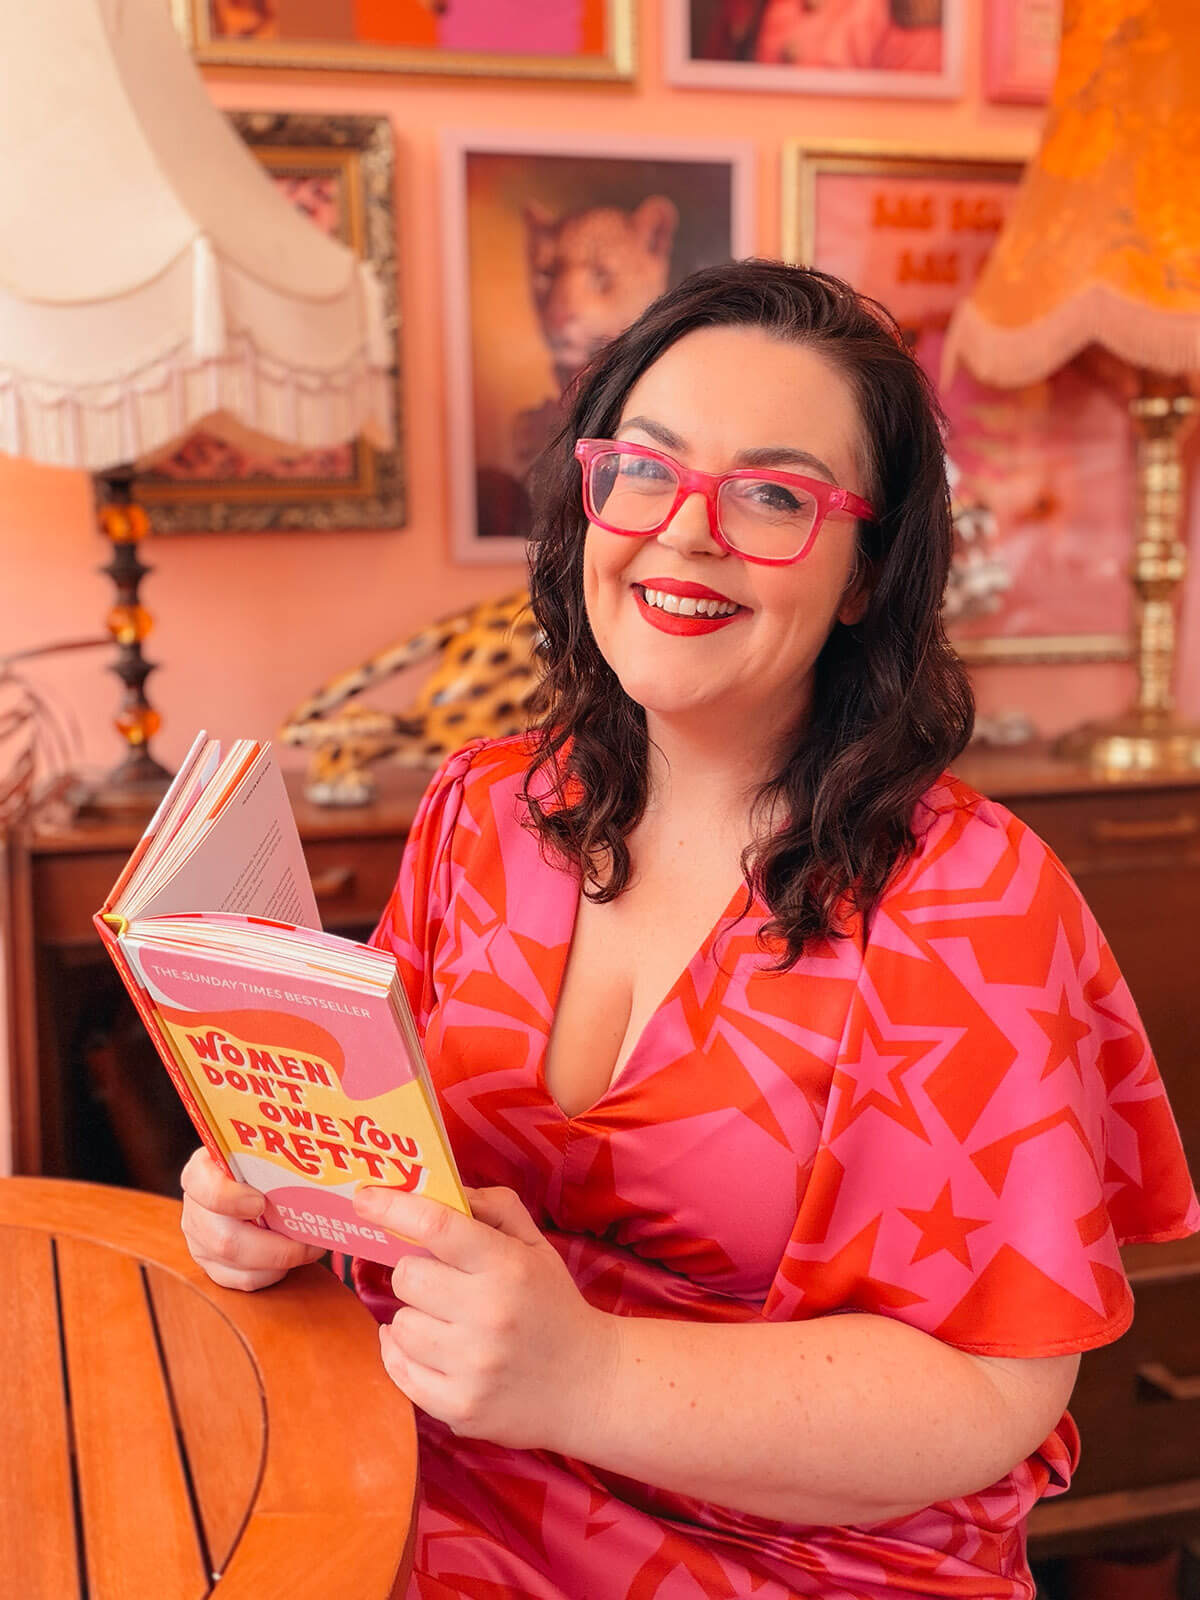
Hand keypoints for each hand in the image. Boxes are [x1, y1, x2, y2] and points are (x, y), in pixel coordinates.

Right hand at [180, 1147, 324, 1290]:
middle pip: (224, 1240)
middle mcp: (196, 1208)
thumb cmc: (260, 1162)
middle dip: (274, 1248)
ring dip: (278, 1262)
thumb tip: (321, 1168)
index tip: (260, 1203)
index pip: (201, 1184)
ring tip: (308, 1248)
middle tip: (309, 1241)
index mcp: (202, 1172)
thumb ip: (275, 1156)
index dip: (229, 1199)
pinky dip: (272, 1273)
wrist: (247, 1177)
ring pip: (235, 1265)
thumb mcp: (260, 1151)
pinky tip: (291, 1259)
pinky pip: (242, 1280)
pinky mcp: (212, 1264)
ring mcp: (200, 1240)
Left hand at [353, 1184, 618, 1453]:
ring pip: (399, 1325)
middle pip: (407, 1277)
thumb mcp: (536, 1245)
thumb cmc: (553, 1305)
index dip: (392, 1206)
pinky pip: (399, 1370)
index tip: (364, 1196)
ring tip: (447, 1321)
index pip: (437, 1226)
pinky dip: (404, 1354)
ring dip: (414, 1317)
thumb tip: (438, 1191)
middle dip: (414, 1273)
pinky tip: (429, 1346)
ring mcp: (472, 1366)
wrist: (590, 1385)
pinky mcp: (459, 1407)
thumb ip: (492, 1208)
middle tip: (438, 1281)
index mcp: (507, 1266)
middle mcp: (488, 1315)